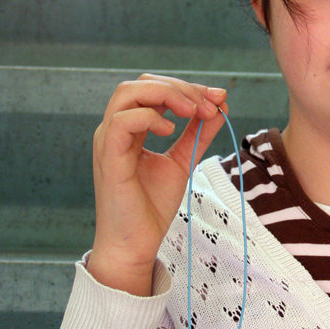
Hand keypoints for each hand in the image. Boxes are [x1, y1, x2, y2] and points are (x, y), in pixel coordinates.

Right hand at [87, 73, 227, 294]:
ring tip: (192, 111)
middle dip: (180, 87)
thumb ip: (198, 134)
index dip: (188, 88)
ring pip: (127, 93)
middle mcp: (115, 129)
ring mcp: (108, 142)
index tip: (219, 98)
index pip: (154, 89)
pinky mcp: (108, 159)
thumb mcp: (182, 161)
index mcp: (130, 128)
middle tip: (210, 105)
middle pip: (141, 84)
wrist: (137, 244)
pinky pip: (122, 122)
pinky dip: (149, 118)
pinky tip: (170, 131)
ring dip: (166, 94)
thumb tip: (221, 106)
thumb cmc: (151, 206)